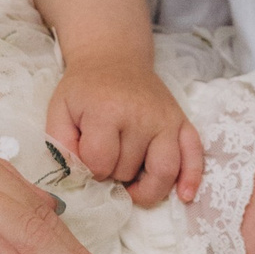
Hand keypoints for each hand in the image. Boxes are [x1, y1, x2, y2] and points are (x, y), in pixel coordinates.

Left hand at [47, 58, 205, 205]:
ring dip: (146, 188)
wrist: (114, 58)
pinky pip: (194, 155)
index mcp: (107, 111)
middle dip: (114, 174)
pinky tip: (183, 195)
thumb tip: (77, 175)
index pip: (100, 163)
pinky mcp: (182, 121)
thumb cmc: (85, 89)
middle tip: (107, 160)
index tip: (86, 157)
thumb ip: (60, 144)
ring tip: (133, 187)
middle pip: (129, 170)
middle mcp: (141, 115)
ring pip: (164, 171)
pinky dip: (191, 178)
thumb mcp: (60, 110)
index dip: (89, 169)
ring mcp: (166, 119)